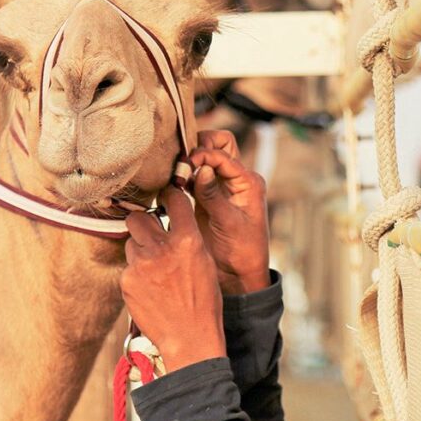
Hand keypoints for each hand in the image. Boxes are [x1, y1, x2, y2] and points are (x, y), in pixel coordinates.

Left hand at [121, 186, 225, 372]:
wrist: (189, 338)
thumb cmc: (203, 301)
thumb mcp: (205, 262)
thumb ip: (188, 237)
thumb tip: (173, 218)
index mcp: (188, 240)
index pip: (173, 199)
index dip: (169, 195)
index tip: (166, 195)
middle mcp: (162, 249)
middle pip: (138, 217)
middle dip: (144, 223)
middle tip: (151, 233)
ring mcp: (141, 265)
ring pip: (131, 242)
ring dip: (140, 249)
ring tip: (154, 268)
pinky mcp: (127, 281)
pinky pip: (128, 266)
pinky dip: (136, 273)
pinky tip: (149, 287)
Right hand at [190, 130, 270, 295]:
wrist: (238, 275)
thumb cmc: (241, 251)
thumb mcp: (229, 223)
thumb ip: (213, 195)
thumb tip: (201, 168)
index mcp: (248, 182)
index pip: (225, 152)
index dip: (205, 153)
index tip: (188, 164)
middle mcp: (236, 179)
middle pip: (218, 144)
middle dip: (199, 145)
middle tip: (182, 162)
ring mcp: (220, 187)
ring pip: (205, 158)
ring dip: (189, 160)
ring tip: (175, 174)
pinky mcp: (206, 198)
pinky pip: (194, 177)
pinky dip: (183, 176)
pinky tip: (172, 184)